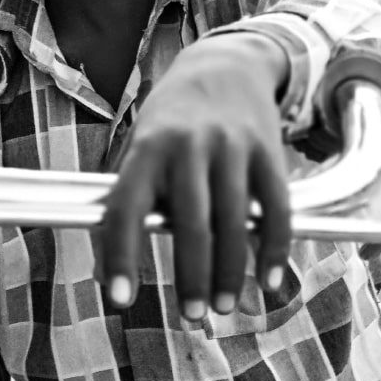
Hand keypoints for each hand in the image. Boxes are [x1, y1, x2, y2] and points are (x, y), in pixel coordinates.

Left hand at [99, 33, 291, 320]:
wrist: (223, 65)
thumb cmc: (170, 121)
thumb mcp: (139, 147)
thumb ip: (130, 201)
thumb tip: (105, 271)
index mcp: (146, 148)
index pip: (126, 209)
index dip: (120, 257)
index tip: (118, 300)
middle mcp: (188, 146)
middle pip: (190, 224)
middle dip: (191, 277)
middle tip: (192, 316)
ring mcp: (231, 148)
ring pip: (233, 223)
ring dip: (231, 273)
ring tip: (224, 307)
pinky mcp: (268, 153)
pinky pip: (275, 209)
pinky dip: (274, 249)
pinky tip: (270, 280)